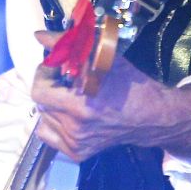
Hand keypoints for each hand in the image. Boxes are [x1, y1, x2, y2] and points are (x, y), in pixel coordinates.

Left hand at [27, 29, 190, 161]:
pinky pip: (49, 135)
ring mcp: (76, 144)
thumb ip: (67, 45)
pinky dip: (53, 122)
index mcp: (81, 106)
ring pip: (44, 118)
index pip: (39, 91)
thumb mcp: (101, 57)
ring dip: (52, 103)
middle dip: (49, 86)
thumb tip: (39, 36)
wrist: (151, 116)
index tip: (57, 66)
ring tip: (70, 96)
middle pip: (41, 103)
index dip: (44, 74)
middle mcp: (75, 128)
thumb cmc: (128, 83)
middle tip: (64, 79)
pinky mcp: (77, 153)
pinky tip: (69, 114)